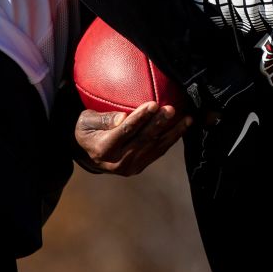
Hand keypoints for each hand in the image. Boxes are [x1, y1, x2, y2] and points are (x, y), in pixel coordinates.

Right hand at [75, 102, 191, 175]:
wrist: (89, 154)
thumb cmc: (87, 130)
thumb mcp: (85, 121)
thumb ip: (102, 119)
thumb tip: (122, 117)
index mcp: (103, 149)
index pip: (125, 131)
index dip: (140, 118)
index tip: (153, 104)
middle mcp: (118, 161)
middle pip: (143, 140)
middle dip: (159, 124)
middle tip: (171, 109)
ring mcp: (131, 167)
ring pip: (155, 147)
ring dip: (173, 132)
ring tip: (186, 118)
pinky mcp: (140, 167)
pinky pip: (158, 152)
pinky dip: (172, 139)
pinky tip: (183, 126)